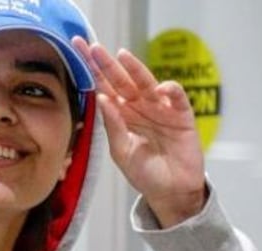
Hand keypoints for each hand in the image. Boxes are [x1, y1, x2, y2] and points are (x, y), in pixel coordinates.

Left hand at [73, 37, 206, 227]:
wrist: (170, 192)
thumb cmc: (144, 173)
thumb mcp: (122, 151)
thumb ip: (113, 125)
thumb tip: (101, 98)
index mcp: (122, 115)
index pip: (105, 88)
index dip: (93, 71)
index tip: (79, 54)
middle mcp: (140, 108)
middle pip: (122, 81)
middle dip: (107, 64)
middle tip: (93, 47)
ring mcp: (161, 110)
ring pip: (147, 83)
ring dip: (136, 69)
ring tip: (122, 56)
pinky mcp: (182, 116)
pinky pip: (176, 98)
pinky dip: (170, 90)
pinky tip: (160, 88)